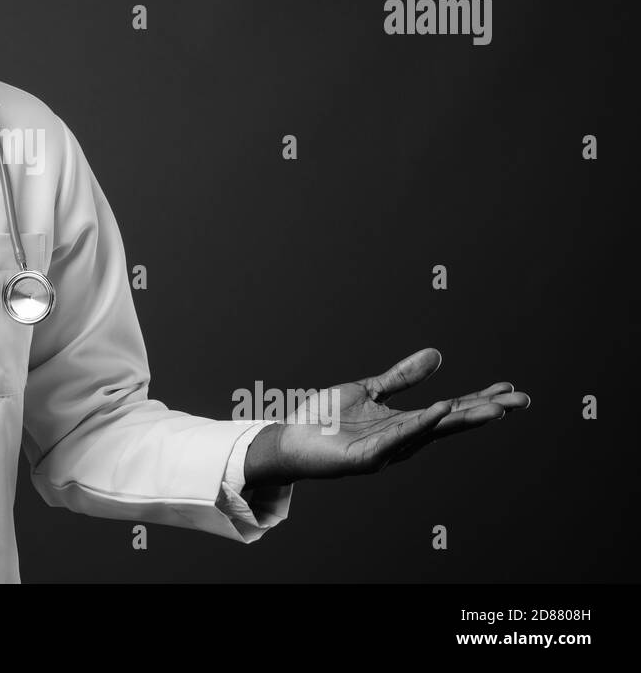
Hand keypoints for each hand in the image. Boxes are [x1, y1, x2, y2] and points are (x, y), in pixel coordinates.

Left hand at [244, 348, 530, 486]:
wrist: (290, 440)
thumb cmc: (327, 419)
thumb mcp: (370, 390)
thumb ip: (402, 377)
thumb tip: (437, 354)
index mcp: (406, 423)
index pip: (450, 410)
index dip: (480, 400)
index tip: (510, 390)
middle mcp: (403, 439)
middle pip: (451, 423)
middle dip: (486, 412)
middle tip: (521, 400)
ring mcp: (387, 450)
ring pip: (431, 432)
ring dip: (462, 418)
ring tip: (494, 407)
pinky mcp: (367, 457)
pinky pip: (398, 438)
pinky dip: (420, 424)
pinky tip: (440, 410)